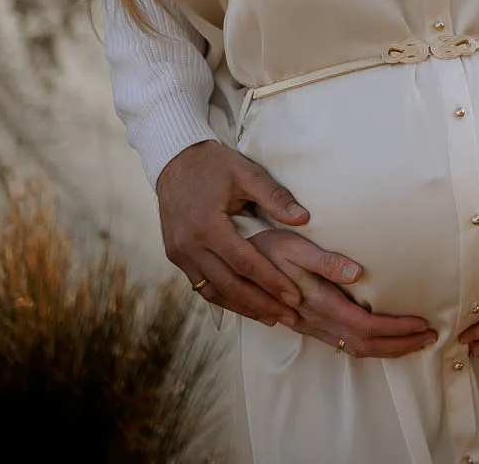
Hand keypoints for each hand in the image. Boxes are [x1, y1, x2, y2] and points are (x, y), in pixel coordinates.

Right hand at [155, 139, 310, 326]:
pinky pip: (201, 284)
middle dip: (261, 304)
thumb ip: (275, 196)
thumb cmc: (214, 164)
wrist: (174, 160)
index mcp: (207, 225)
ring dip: (243, 307)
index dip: (271, 282)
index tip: (295, 297)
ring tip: (271, 318)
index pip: (245, 263)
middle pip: (230, 285)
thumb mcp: (246, 173)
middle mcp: (188, 245)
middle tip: (289, 317)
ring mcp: (178, 253)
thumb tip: (304, 218)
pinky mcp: (175, 255)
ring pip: (213, 291)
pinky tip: (244, 305)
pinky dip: (224, 297)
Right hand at [249, 230, 437, 357]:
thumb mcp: (293, 245)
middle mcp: (315, 321)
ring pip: (353, 349)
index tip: (423, 324)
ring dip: (387, 348)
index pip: (366, 326)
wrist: (232, 262)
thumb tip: (356, 272)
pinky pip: (342, 344)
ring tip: (413, 340)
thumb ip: (324, 260)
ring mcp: (309, 326)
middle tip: (430, 337)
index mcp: (318, 303)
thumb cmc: (265, 246)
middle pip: (365, 345)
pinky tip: (379, 337)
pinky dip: (368, 345)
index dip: (397, 329)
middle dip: (400, 345)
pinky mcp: (305, 324)